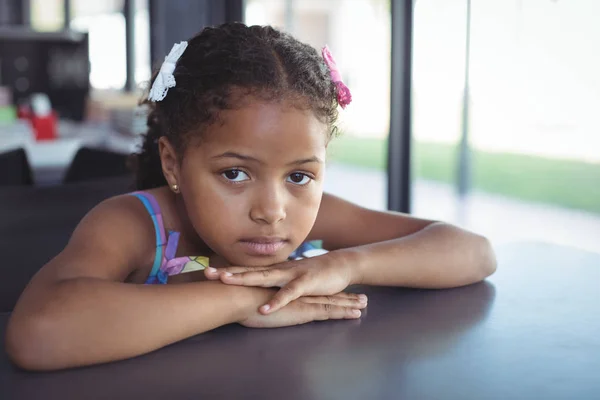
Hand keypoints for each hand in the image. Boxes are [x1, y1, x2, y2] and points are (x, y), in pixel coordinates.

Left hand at [205, 252, 365, 313]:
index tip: (206, 272)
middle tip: (208, 273)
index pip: (247, 270)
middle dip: (229, 272)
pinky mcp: (305, 284)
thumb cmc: (313, 275)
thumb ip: (273, 283)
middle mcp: (279, 270)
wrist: (340, 266)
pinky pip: (288, 294)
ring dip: (245, 278)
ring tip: (227, 281)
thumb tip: (255, 289)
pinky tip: (264, 309)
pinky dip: (276, 301)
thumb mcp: (288, 280)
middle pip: (250, 271)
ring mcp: (291, 275)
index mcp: (275, 271)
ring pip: (265, 277)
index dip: (228, 271)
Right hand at [239, 291, 365, 327]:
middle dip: (343, 296)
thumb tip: (254, 305)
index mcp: (287, 292)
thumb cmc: (240, 299)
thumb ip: (257, 300)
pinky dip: (343, 311)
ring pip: (331, 302)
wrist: (239, 296)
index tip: (337, 294)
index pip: (308, 293)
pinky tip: (355, 314)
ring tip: (365, 304)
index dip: (324, 293)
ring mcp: (303, 300)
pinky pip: (328, 311)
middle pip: (325, 295)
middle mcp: (298, 294)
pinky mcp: (304, 309)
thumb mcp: (251, 299)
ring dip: (349, 303)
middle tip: (360, 298)